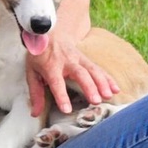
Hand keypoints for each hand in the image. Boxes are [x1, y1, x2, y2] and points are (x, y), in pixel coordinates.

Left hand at [25, 0, 117, 115]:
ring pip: (93, 70)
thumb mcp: (32, 73)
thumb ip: (35, 93)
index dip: (61, 96)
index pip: (57, 82)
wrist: (50, 34)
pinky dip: (108, 79)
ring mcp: (79, 59)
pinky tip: (116, 89)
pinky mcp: (86, 59)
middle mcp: (67, 61)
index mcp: (51, 66)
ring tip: (108, 96)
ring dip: (102, 83)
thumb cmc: (40, 57)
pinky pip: (99, 69)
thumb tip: (35, 113)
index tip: (67, 109)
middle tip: (95, 101)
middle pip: (80, 74)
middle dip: (89, 87)